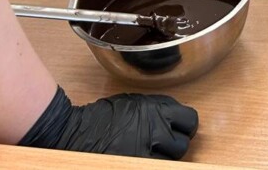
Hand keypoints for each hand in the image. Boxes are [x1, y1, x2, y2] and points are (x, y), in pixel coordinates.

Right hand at [19, 87, 197, 158]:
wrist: (76, 131)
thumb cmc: (103, 115)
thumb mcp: (135, 103)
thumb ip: (158, 109)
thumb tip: (174, 117)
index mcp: (158, 111)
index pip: (190, 120)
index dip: (186, 126)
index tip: (181, 129)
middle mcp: (156, 131)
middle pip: (183, 144)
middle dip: (175, 145)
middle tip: (165, 146)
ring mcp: (147, 153)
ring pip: (171, 161)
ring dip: (164, 159)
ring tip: (152, 154)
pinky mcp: (136, 165)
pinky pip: (156, 166)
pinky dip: (153, 163)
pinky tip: (144, 160)